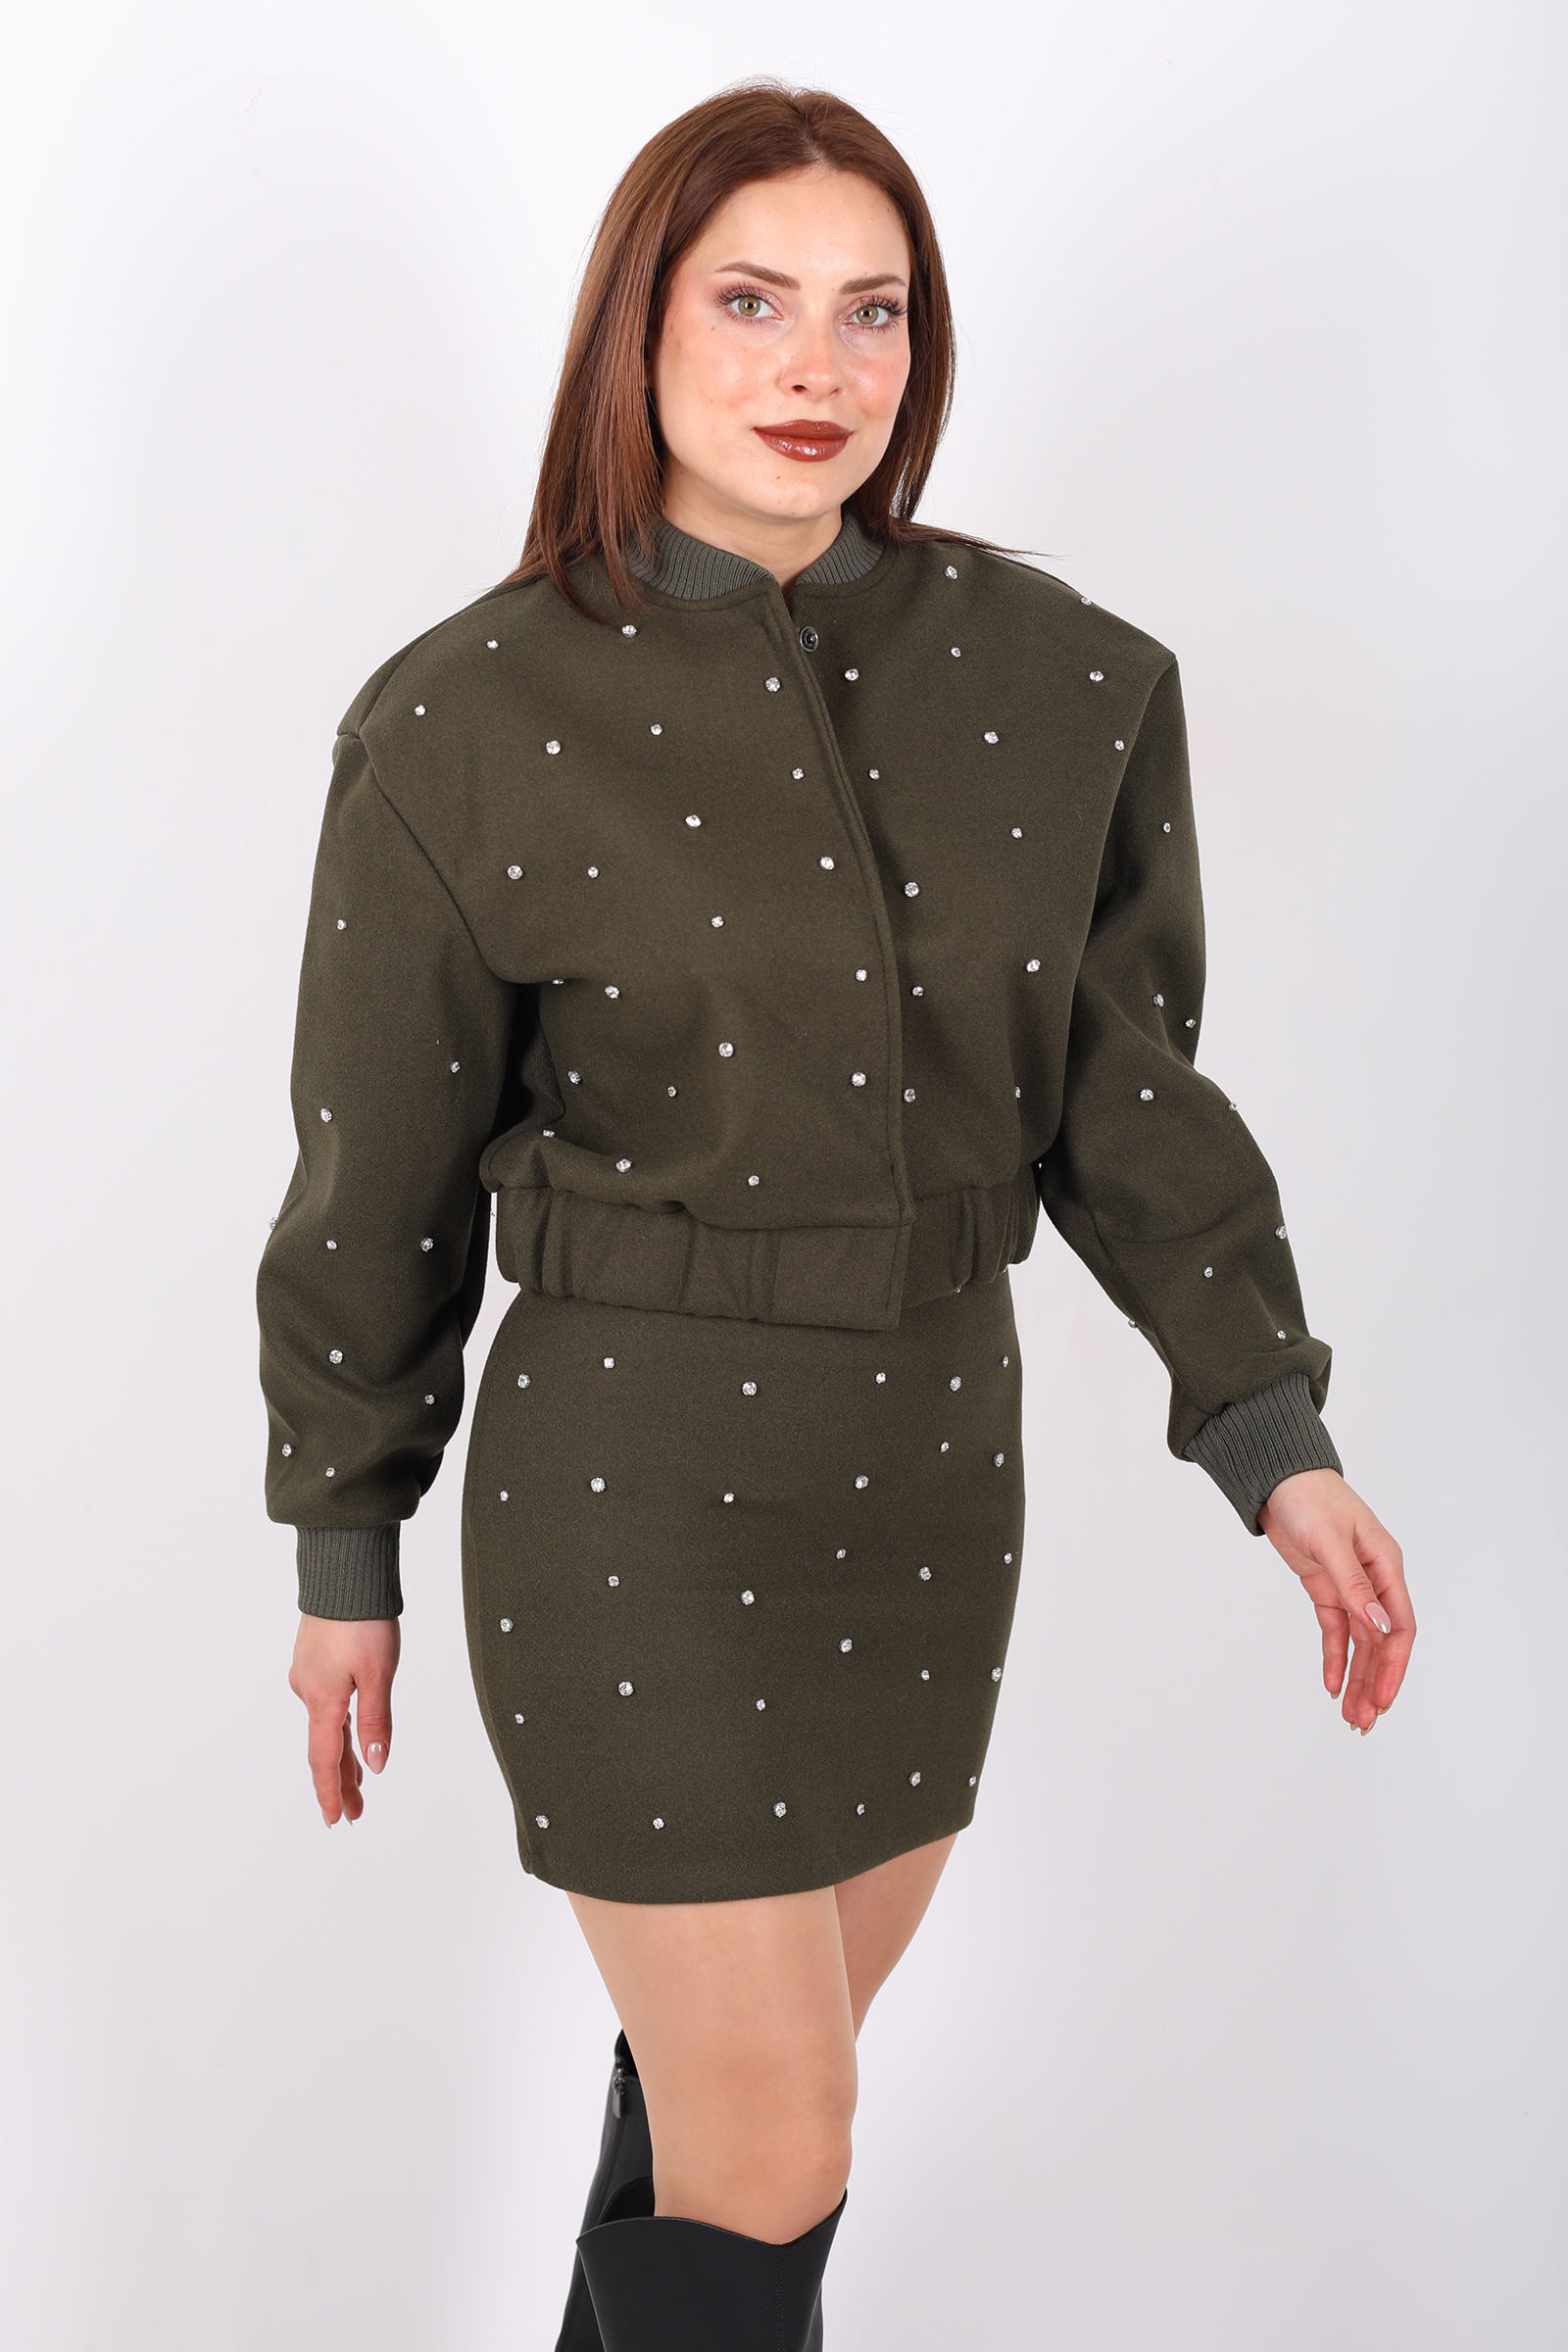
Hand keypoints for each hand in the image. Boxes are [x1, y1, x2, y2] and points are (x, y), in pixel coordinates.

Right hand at [288, 1613, 401, 1824]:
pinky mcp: (314, 1658)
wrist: (344, 1570)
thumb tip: (376, 1766)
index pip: (325, 1760)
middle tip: (353, 1813)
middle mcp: (308, 1690)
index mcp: (322, 1699)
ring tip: (357, 1784)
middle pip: (324, 1748)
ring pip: (325, 1726)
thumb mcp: (379, 1673)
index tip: (336, 1820)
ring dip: (341, 1755)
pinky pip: (325, 1704)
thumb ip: (375, 1722)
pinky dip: (337, 1727)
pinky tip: (346, 1732)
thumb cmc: (363, 1618)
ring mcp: (308, 1673)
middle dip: (341, 1782)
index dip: (331, 1793)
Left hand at [1257, 1468, 1413, 1733]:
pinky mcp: (1326, 1587)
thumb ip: (1353, 1584)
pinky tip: (1332, 1685)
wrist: (1277, 1477)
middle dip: (1375, 1682)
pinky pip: (1336, 1631)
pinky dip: (1335, 1658)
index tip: (1383, 1698)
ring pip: (1360, 1642)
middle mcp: (1374, 1580)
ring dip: (1357, 1678)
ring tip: (1352, 1716)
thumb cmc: (1309, 1496)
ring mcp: (1350, 1586)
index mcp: (1386, 1566)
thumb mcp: (1330, 1540)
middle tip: (1366, 1721)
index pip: (1399, 1626)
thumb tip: (1378, 1623)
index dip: (1394, 1665)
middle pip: (1382, 1642)